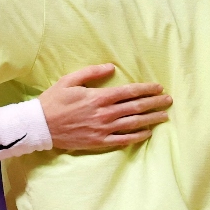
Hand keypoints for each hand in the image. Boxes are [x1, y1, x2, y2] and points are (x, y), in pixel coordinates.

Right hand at [39, 64, 171, 149]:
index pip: (129, 92)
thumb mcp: (70, 80)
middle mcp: (104, 113)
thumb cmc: (53, 101)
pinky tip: (147, 133)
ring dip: (151, 119)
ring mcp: (103, 129)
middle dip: (154, 103)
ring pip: (133, 124)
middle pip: (135, 107)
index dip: (146, 89)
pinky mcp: (99, 142)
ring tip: (164, 116)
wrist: (40, 126)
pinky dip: (137, 136)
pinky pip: (123, 140)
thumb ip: (92, 72)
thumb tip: (112, 67)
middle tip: (169, 100)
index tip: (159, 87)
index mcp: (98, 97)